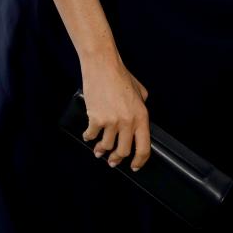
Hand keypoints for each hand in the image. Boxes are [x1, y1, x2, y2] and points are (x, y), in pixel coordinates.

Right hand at [81, 56, 149, 170]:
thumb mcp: (140, 90)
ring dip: (101, 150)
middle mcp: (128, 121)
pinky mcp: (96, 119)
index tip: (134, 166)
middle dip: (116, 159)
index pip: (144, 147)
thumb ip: (142, 105)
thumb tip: (139, 117)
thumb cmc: (121, 76)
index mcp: (141, 116)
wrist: (103, 66)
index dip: (139, 161)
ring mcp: (112, 122)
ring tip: (99, 151)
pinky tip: (88, 135)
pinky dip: (89, 137)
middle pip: (123, 151)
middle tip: (112, 161)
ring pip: (106, 146)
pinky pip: (91, 136)